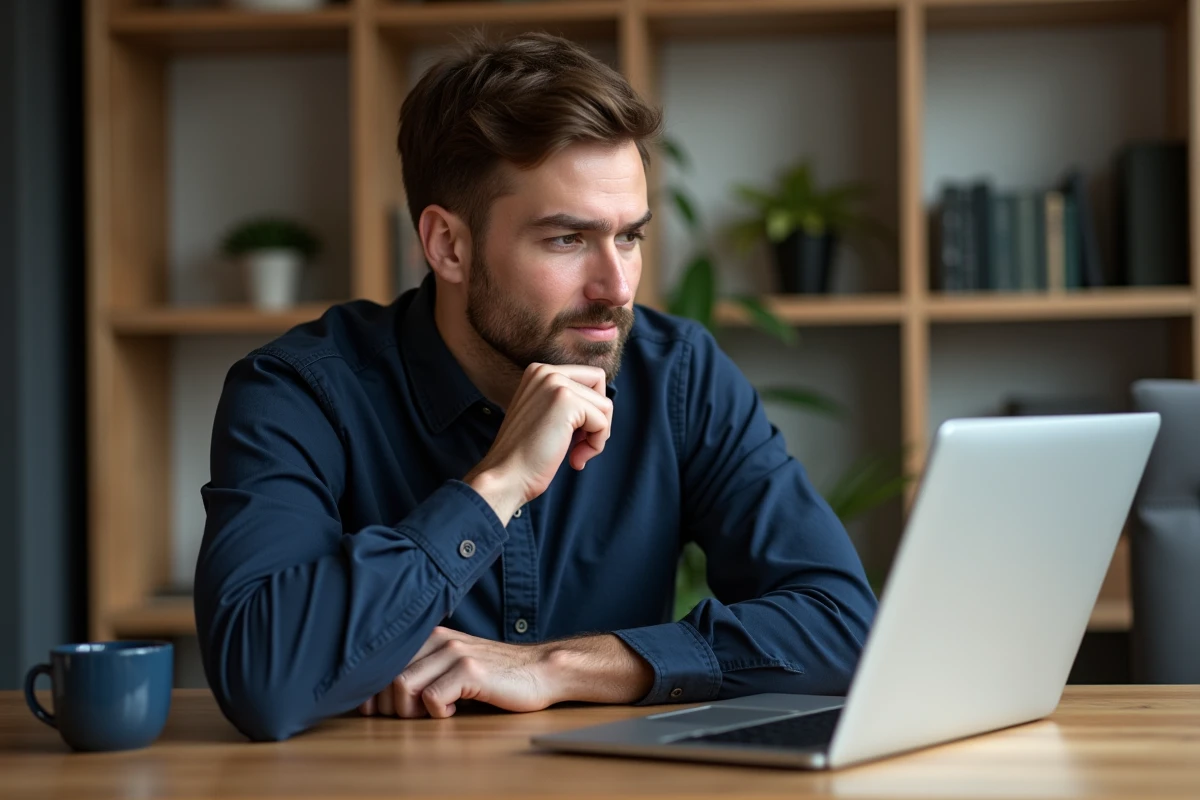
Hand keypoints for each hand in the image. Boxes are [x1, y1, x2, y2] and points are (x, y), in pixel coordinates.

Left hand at [357, 627, 554, 718]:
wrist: (540, 670)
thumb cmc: (495, 675)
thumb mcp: (453, 664)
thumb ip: (422, 671)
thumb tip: (378, 697)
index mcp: (429, 635)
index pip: (381, 662)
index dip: (373, 692)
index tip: (379, 710)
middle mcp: (438, 638)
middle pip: (386, 676)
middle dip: (390, 706)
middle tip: (414, 716)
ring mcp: (454, 652)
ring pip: (404, 686)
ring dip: (411, 710)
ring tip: (433, 713)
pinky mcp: (470, 670)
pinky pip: (433, 698)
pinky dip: (437, 713)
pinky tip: (454, 711)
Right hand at [465, 364, 611, 520]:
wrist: (505, 476)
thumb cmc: (525, 455)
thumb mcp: (544, 416)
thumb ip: (567, 403)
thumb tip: (604, 405)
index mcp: (539, 372)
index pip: (589, 379)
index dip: (589, 411)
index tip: (573, 435)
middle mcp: (546, 372)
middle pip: (600, 387)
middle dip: (598, 418)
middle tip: (580, 443)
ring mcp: (555, 384)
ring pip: (605, 407)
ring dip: (597, 437)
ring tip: (575, 454)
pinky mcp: (566, 402)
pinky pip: (603, 423)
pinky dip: (595, 446)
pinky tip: (574, 459)